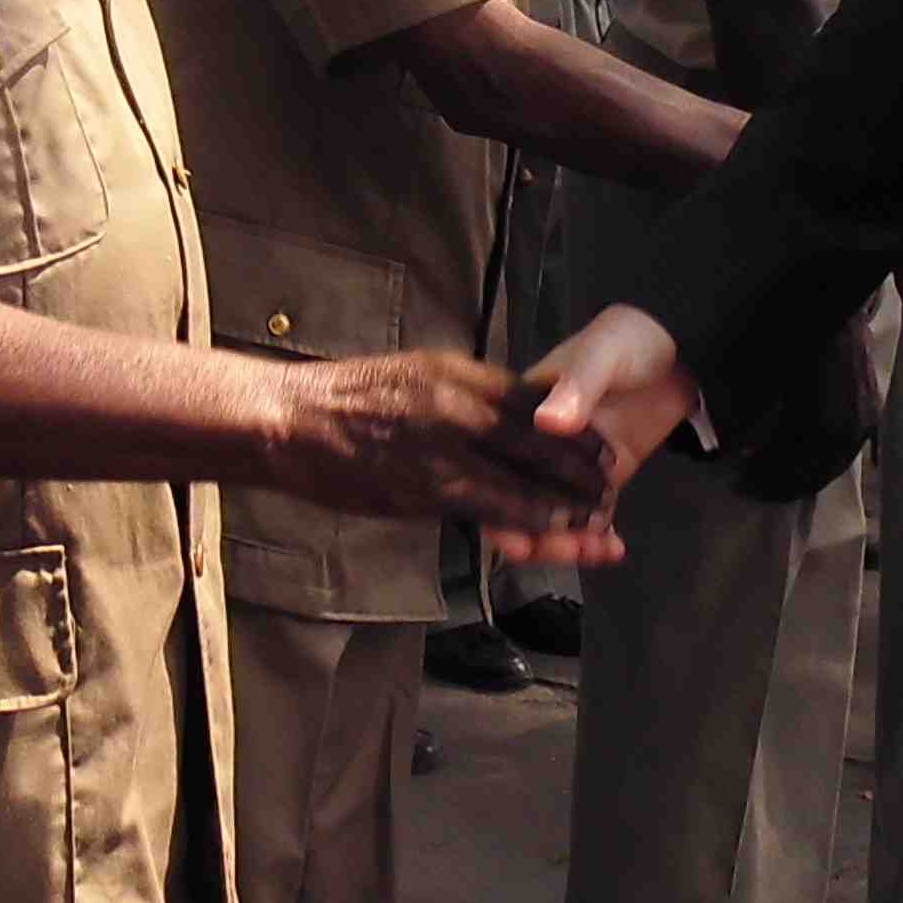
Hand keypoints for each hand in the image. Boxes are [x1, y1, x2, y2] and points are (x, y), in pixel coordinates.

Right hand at [287, 351, 621, 559]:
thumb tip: (493, 410)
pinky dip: (527, 518)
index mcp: (455, 372)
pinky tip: (551, 530)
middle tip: (612, 479)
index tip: (598, 438)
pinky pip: (490, 505)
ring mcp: (443, 445)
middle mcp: (457, 403)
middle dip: (580, 461)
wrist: (291, 420)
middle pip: (539, 433)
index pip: (531, 396)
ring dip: (564, 496)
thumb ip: (456, 393)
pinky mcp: (425, 487)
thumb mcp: (410, 375)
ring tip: (596, 513)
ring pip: (522, 473)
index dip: (571, 422)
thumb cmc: (344, 400)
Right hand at [507, 306, 701, 560]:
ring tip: (598, 550)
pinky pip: (591, 518)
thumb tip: (546, 421)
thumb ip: (576, 387)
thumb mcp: (601, 353)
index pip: (495, 465)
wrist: (683, 346)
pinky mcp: (604, 479)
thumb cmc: (630, 340)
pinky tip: (614, 549)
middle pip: (522, 504)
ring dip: (570, 543)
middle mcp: (537, 447)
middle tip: (569, 550)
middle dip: (539, 536)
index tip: (513, 539)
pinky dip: (598, 539)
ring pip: (556, 518)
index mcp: (521, 414)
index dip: (498, 507)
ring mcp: (572, 467)